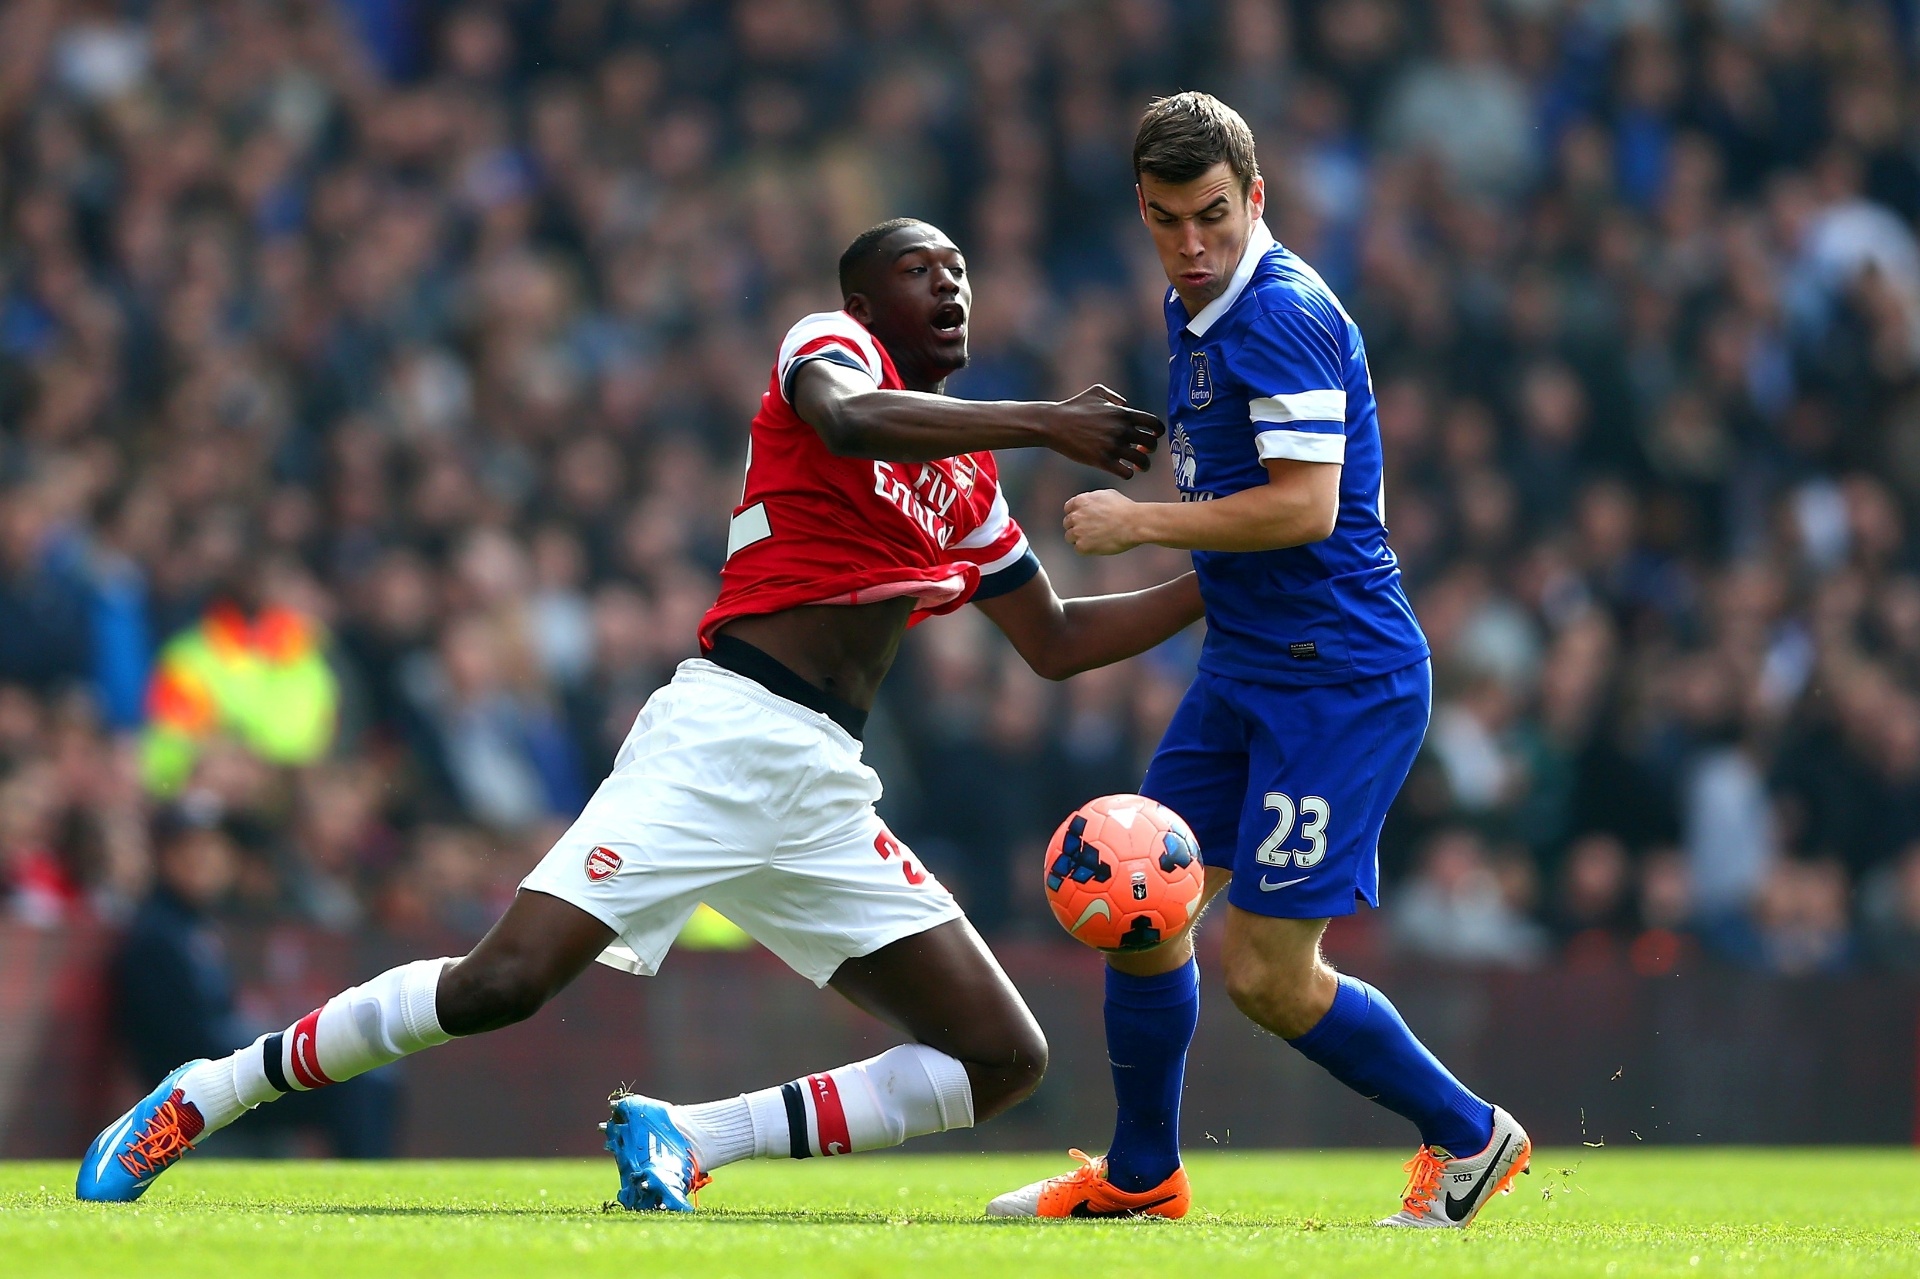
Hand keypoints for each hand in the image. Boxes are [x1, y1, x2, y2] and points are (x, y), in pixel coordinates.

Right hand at [1043, 386, 1162, 478]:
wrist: (1054, 424)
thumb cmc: (1074, 407)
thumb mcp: (1097, 392)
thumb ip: (1116, 397)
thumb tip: (1127, 406)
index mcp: (1123, 413)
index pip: (1154, 424)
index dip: (1157, 432)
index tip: (1152, 437)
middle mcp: (1122, 430)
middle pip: (1151, 444)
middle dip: (1150, 450)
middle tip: (1141, 452)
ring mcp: (1112, 446)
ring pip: (1142, 461)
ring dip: (1143, 465)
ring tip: (1137, 466)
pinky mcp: (1102, 461)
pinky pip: (1126, 473)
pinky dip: (1128, 474)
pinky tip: (1122, 470)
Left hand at [1064, 488, 1143, 555]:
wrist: (1133, 523)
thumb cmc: (1125, 509)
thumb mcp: (1106, 494)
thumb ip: (1092, 499)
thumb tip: (1090, 503)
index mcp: (1080, 501)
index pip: (1068, 509)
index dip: (1076, 514)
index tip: (1082, 519)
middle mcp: (1075, 516)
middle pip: (1067, 524)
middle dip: (1077, 526)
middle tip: (1090, 530)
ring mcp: (1078, 531)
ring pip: (1070, 537)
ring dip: (1080, 538)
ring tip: (1095, 539)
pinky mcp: (1082, 546)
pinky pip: (1078, 549)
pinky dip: (1086, 549)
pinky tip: (1098, 545)